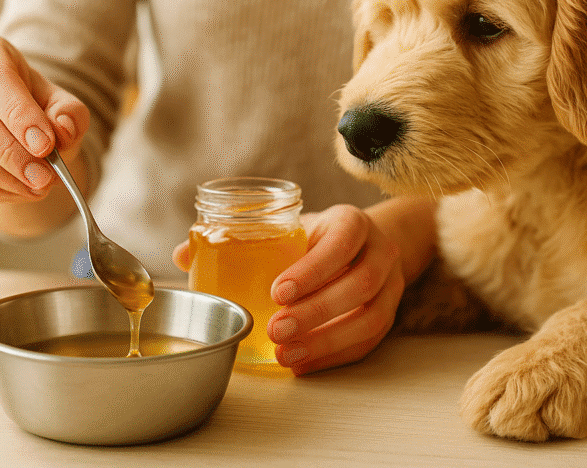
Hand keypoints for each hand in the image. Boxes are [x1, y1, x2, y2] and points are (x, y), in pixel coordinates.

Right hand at [0, 31, 88, 204]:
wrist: (10, 120)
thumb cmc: (33, 104)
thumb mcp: (59, 101)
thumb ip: (69, 114)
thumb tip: (63, 130)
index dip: (18, 114)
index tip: (45, 145)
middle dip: (10, 152)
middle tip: (45, 176)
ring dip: (3, 176)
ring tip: (38, 186)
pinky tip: (19, 191)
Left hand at [267, 204, 404, 374]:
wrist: (364, 247)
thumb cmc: (320, 238)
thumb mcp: (297, 227)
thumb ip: (258, 241)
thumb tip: (194, 259)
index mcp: (354, 223)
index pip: (341, 243)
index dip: (312, 271)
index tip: (278, 293)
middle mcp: (381, 251)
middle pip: (361, 284)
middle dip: (316, 312)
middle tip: (276, 329)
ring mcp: (391, 285)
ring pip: (371, 319)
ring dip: (327, 342)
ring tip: (287, 354)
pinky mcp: (389, 315)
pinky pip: (369, 342)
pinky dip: (334, 356)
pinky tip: (303, 363)